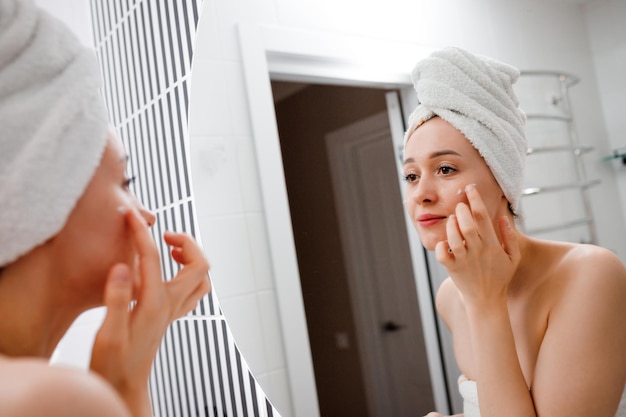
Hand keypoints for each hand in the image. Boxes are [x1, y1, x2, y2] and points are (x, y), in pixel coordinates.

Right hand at [89, 208, 210, 415]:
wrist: (123, 386)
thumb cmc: (114, 365)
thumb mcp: (109, 334)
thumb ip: (117, 300)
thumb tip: (124, 267)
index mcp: (154, 304)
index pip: (153, 257)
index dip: (141, 233)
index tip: (130, 216)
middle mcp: (170, 305)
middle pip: (199, 265)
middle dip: (186, 242)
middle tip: (163, 234)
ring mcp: (173, 311)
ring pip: (202, 279)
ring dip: (192, 258)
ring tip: (171, 249)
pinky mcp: (169, 316)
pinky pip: (193, 290)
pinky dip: (187, 273)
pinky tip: (168, 272)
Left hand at [434, 184, 519, 305]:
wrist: (486, 301)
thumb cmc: (500, 276)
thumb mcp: (513, 257)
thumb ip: (510, 236)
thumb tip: (503, 217)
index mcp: (492, 245)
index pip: (483, 217)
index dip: (475, 200)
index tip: (470, 188)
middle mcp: (477, 251)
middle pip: (467, 225)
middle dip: (462, 210)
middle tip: (459, 205)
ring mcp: (464, 260)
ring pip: (454, 238)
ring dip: (451, 225)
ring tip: (452, 220)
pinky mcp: (452, 269)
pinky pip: (442, 254)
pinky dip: (440, 246)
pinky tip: (444, 242)